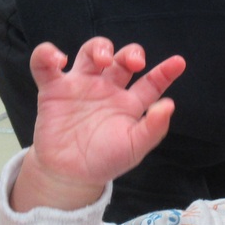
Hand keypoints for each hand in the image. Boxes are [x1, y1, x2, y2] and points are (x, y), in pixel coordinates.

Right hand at [12, 38, 185, 211]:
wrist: (70, 176)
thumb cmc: (105, 161)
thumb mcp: (134, 148)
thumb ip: (153, 129)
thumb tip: (169, 105)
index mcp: (129, 103)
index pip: (151, 82)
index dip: (165, 71)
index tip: (178, 63)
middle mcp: (107, 89)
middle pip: (122, 59)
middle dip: (130, 53)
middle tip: (134, 63)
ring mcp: (80, 87)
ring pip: (90, 52)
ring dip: (98, 48)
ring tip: (102, 61)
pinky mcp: (53, 90)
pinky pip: (45, 64)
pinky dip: (47, 54)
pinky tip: (59, 60)